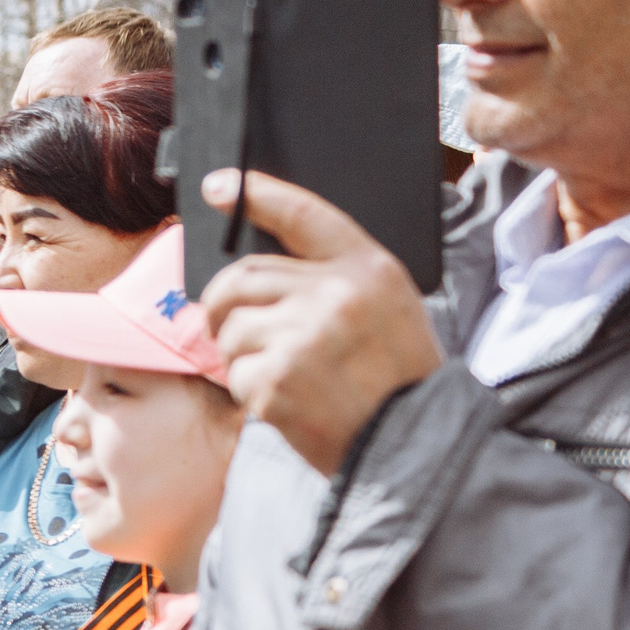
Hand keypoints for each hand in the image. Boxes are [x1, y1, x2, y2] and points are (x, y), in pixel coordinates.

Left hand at [197, 169, 441, 475]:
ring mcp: (304, 335)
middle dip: (222, 302)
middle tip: (223, 325)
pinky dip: (247, 390)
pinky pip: (234, 372)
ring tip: (276, 374)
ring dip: (236, 353)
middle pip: (243, 275)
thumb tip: (260, 273)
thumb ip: (334, 280)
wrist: (411, 444)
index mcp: (368, 269)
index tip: (219, 186)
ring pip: (230, 327)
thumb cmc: (395, 378)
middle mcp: (335, 293)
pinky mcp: (279, 378)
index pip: (304, 214)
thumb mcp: (387, 307)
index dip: (257, 195)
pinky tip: (282, 402)